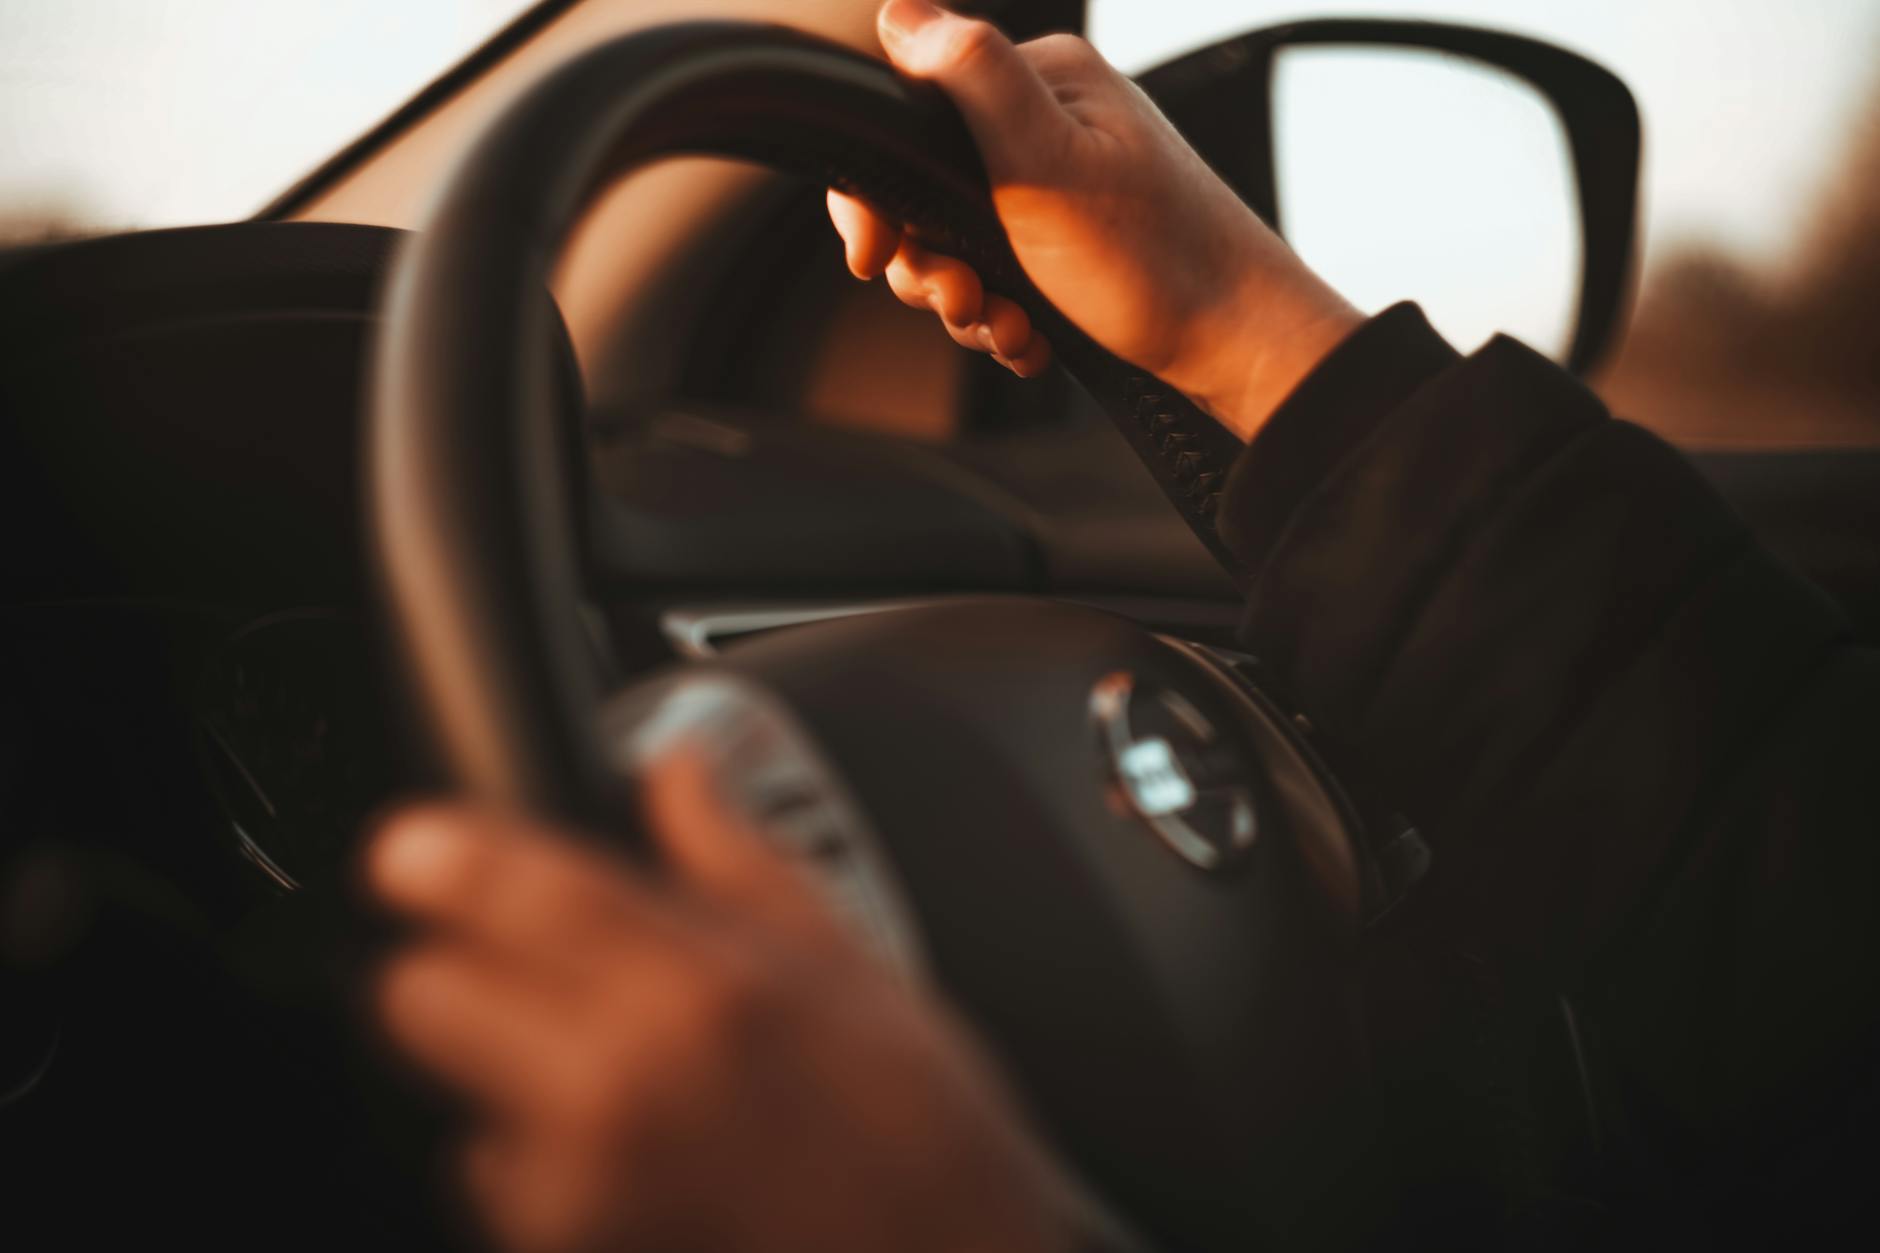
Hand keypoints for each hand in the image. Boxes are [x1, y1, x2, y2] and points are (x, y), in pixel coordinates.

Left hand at [367, 752, 1072, 1252]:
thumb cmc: (921, 1142)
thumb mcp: (857, 972)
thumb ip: (740, 861)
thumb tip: (682, 769)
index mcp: (701, 991)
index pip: (510, 890)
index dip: (439, 856)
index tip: (411, 848)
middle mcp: (619, 1089)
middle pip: (423, 998)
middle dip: (457, 973)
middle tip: (523, 970)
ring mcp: (580, 1192)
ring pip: (453, 1101)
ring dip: (505, 1083)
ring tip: (625, 1089)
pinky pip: (500, 1185)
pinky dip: (540, 1167)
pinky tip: (637, 1158)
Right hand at [828, 0, 1361, 440]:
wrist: (1239, 349)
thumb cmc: (1157, 262)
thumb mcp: (1051, 163)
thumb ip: (976, 79)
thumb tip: (898, 15)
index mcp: (1041, 84)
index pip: (908, 121)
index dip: (878, 197)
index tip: (877, 255)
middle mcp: (1049, 126)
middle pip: (925, 197)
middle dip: (931, 266)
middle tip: (968, 301)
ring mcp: (1059, 190)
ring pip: (959, 252)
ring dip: (970, 306)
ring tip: (1012, 328)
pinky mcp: (1069, 248)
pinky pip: (1000, 283)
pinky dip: (1005, 322)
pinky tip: (1033, 340)